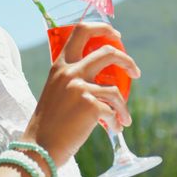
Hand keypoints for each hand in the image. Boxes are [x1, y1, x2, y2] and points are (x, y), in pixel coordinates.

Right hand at [22, 21, 140, 166]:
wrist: (41, 147)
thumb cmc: (50, 123)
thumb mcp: (56, 91)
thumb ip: (72, 79)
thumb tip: (102, 78)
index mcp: (60, 65)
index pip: (81, 31)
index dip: (102, 29)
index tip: (116, 36)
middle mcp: (70, 72)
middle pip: (108, 51)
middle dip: (127, 60)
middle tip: (135, 73)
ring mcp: (80, 88)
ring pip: (116, 89)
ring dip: (124, 106)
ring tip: (125, 119)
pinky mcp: (91, 106)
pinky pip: (114, 111)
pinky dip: (117, 121)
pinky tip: (114, 129)